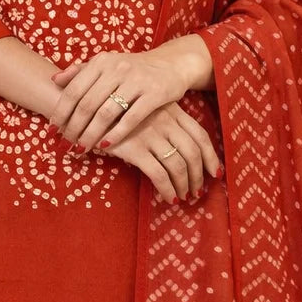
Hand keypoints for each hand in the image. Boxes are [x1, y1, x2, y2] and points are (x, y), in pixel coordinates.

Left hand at [48, 44, 198, 150]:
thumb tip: (54, 80)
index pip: (73, 90)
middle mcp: (117, 68)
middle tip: (65, 144)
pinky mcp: (155, 94)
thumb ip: (80, 71)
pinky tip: (105, 146)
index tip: (52, 130)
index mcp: (101, 61)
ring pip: (106, 114)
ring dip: (90, 135)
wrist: (171, 64)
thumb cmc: (133, 69)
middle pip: (87, 104)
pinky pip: (131, 119)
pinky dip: (116, 134)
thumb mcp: (107, 64)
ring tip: (81, 148)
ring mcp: (137, 81)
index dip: (61, 112)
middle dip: (73, 128)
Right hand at [96, 99, 222, 203]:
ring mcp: (151, 135)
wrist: (87, 103)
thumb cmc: (116, 108)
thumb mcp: (145, 107)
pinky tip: (167, 198)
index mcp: (171, 110)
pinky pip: (159, 175)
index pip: (200, 134)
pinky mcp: (135, 149)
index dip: (211, 156)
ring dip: (184, 186)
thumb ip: (164, 121)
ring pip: (178, 166)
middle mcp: (166, 121)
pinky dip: (167, 189)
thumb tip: (180, 147)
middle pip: (193, 153)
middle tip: (197, 191)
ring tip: (182, 197)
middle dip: (198, 176)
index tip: (215, 172)